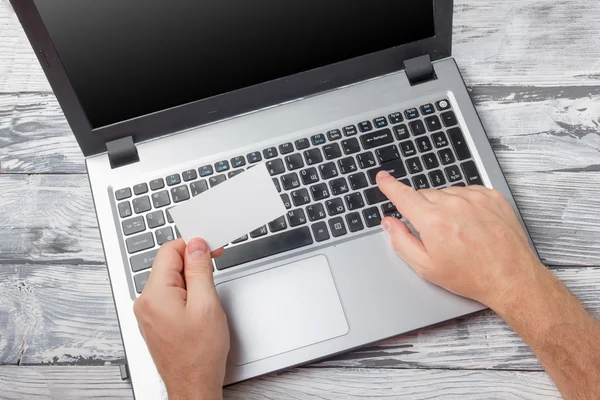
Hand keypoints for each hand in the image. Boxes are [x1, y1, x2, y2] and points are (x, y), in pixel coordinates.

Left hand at [134, 238, 228, 399]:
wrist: (193, 385)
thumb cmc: (199, 354)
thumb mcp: (207, 304)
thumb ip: (200, 270)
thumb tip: (196, 246)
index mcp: (155, 294)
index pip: (169, 250)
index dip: (192, 247)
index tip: (210, 251)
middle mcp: (145, 302)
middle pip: (168, 264)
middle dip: (192, 265)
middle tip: (212, 277)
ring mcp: (148, 312)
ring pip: (170, 280)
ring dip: (190, 281)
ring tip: (205, 300)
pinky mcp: (154, 320)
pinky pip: (168, 295)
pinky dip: (185, 294)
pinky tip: (197, 308)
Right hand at [376, 171, 543, 309]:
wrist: (511, 277)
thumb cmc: (470, 276)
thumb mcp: (426, 267)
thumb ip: (401, 242)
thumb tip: (389, 224)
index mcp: (433, 220)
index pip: (403, 195)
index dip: (389, 185)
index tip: (382, 178)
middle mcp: (453, 203)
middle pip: (424, 195)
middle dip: (422, 209)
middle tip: (434, 233)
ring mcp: (474, 197)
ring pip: (446, 193)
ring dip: (444, 206)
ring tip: (458, 231)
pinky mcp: (491, 196)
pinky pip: (467, 192)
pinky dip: (463, 203)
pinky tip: (470, 224)